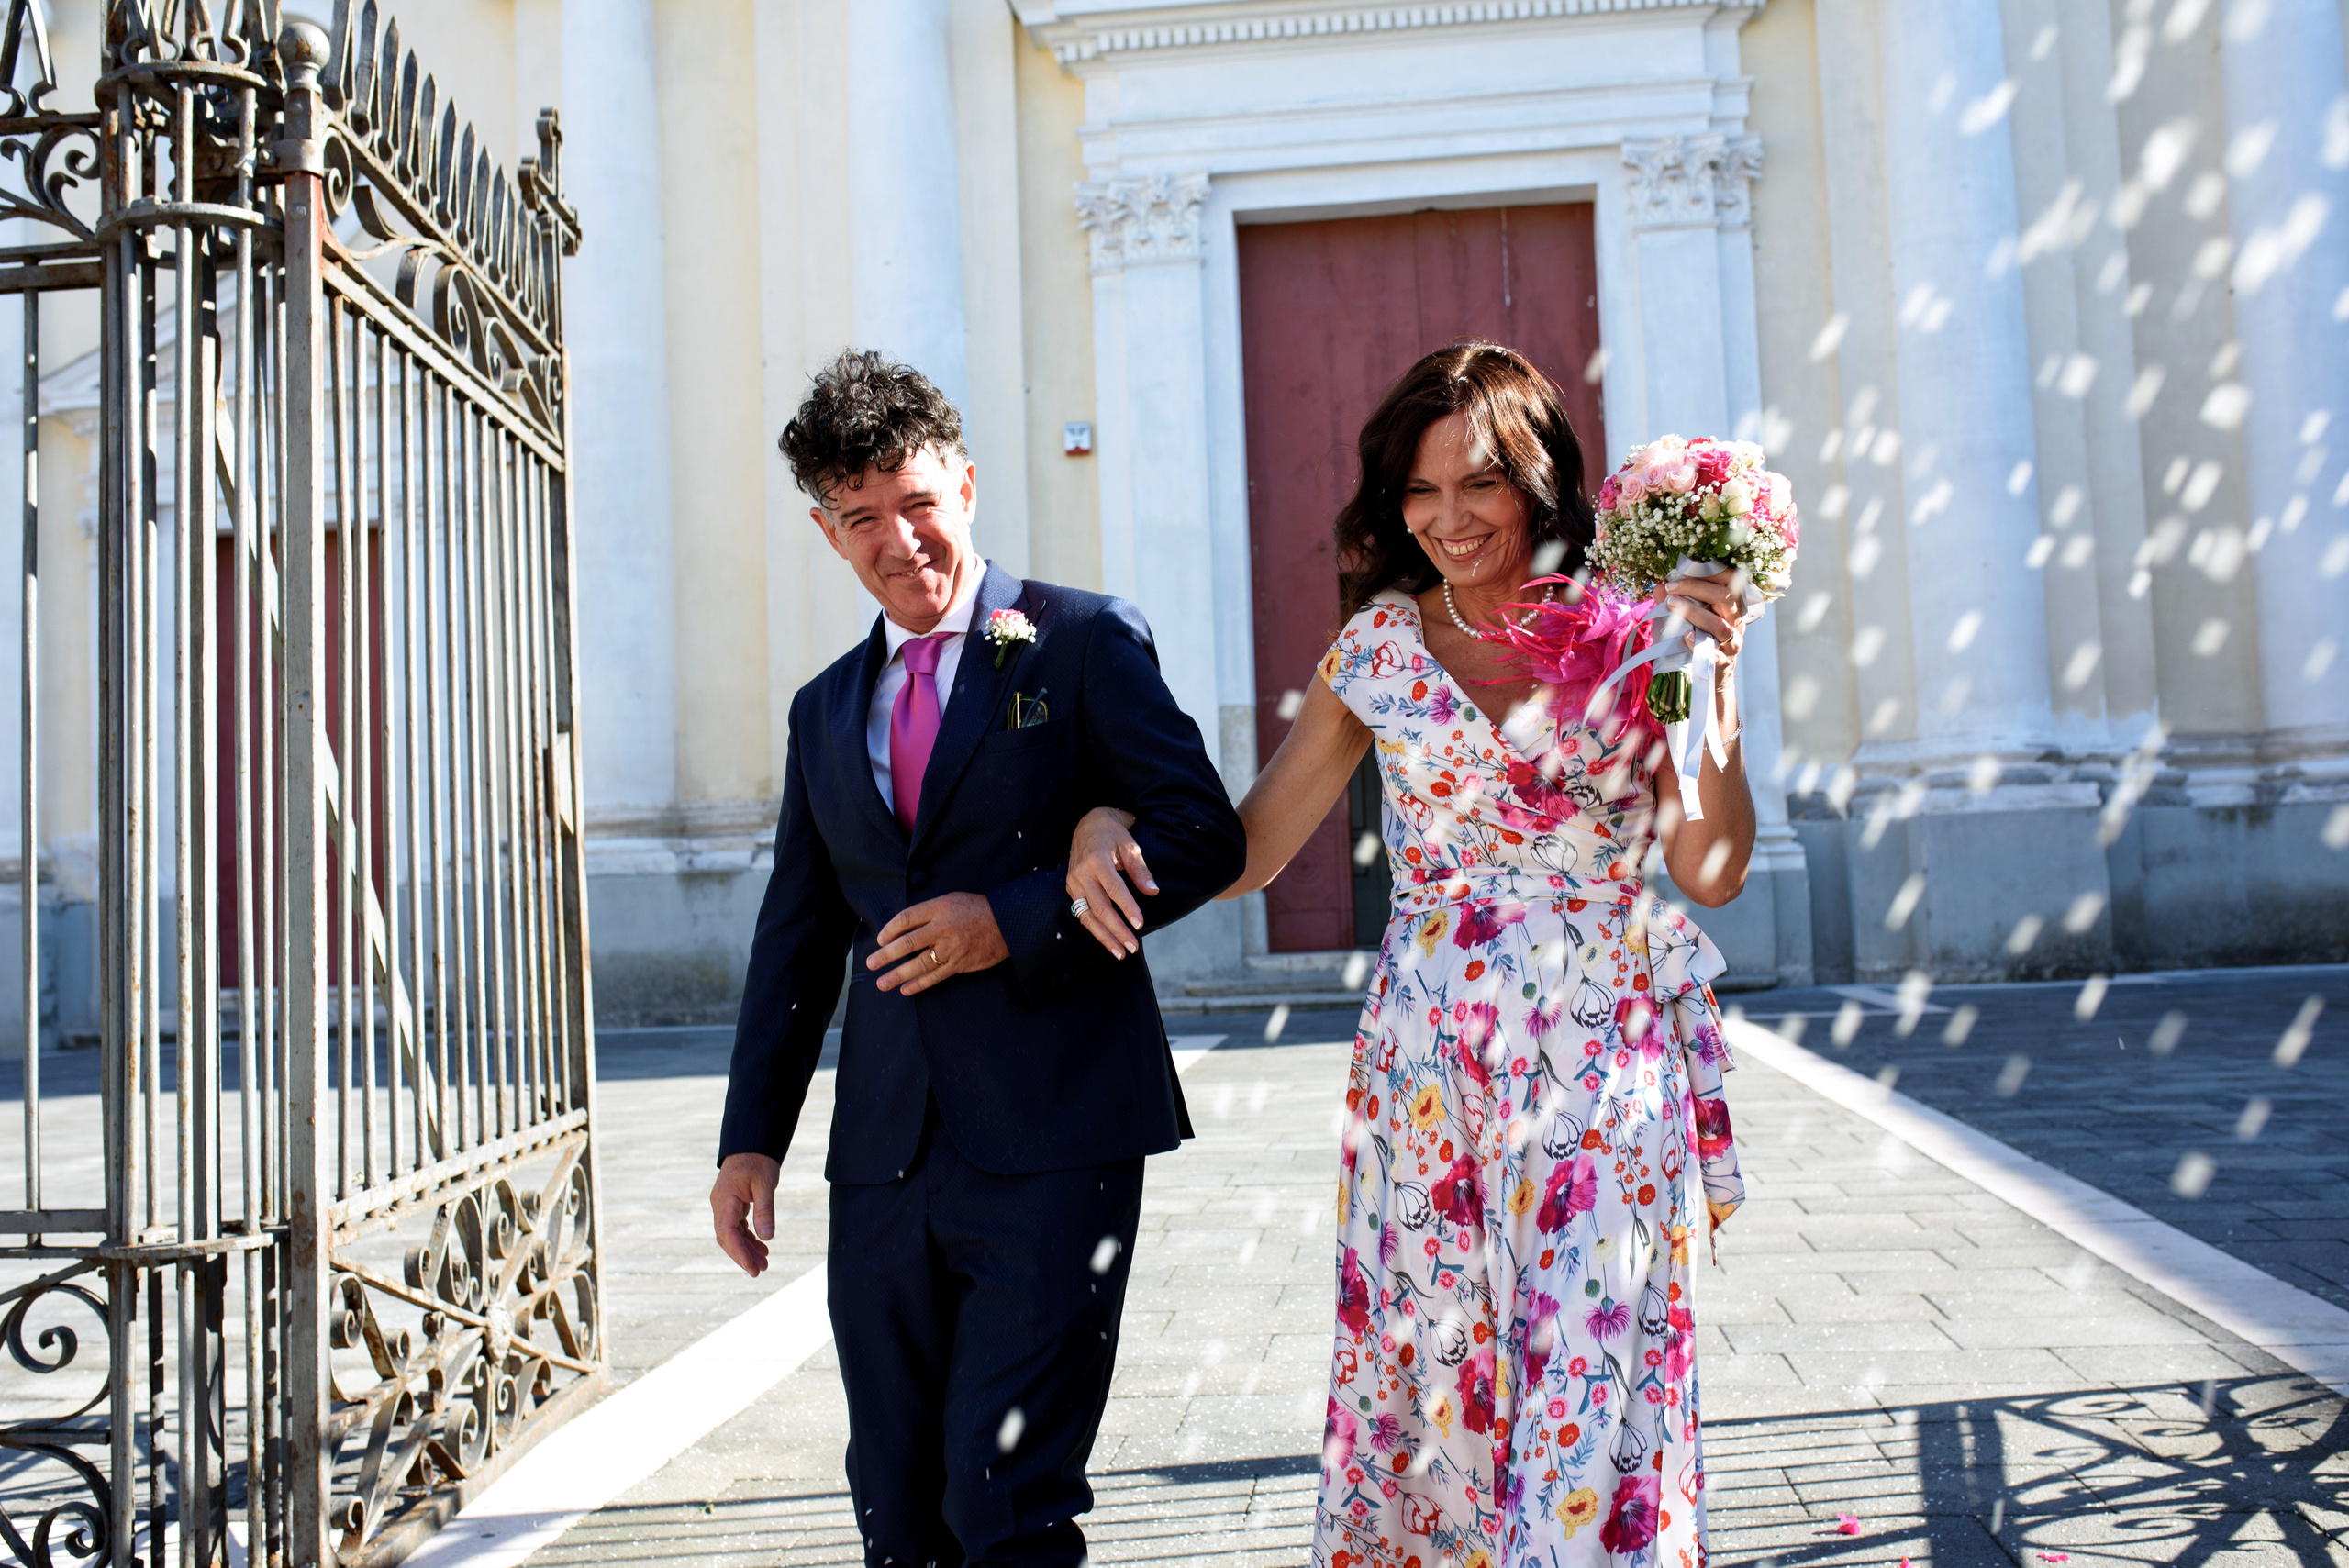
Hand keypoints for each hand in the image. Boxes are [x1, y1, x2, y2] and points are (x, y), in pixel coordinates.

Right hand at [710, 1152, 779, 1276]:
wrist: (752, 1144)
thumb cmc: (758, 1161)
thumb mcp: (765, 1184)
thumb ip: (765, 1210)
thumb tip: (767, 1237)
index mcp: (724, 1199)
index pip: (727, 1233)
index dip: (738, 1252)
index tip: (751, 1267)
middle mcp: (720, 1205)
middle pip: (727, 1237)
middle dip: (742, 1256)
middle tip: (759, 1271)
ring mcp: (725, 1205)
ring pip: (732, 1234)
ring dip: (746, 1249)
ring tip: (763, 1263)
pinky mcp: (732, 1205)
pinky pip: (737, 1227)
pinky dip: (748, 1238)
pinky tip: (761, 1247)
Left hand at [868, 891, 1009, 994]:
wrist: (1007, 923)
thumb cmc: (978, 909)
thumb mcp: (951, 899)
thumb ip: (929, 911)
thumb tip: (904, 927)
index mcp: (939, 908)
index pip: (906, 919)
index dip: (889, 930)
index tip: (880, 939)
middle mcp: (942, 928)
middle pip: (907, 943)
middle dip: (885, 955)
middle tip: (870, 963)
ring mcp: (951, 948)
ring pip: (918, 964)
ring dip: (897, 975)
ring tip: (882, 983)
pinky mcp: (959, 963)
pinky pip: (935, 976)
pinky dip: (919, 984)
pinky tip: (905, 989)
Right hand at [1067, 807, 1152, 956]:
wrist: (1088, 824)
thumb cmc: (1112, 834)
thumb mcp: (1130, 846)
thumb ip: (1140, 871)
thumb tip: (1153, 892)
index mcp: (1097, 860)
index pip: (1114, 889)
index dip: (1127, 908)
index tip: (1140, 924)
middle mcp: (1081, 873)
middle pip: (1099, 908)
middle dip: (1117, 930)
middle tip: (1132, 947)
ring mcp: (1073, 883)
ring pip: (1087, 916)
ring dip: (1104, 937)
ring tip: (1120, 953)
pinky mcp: (1071, 889)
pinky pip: (1082, 914)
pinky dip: (1095, 929)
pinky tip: (1108, 940)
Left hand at [1659, 569, 1748, 674]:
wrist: (1710, 676)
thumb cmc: (1699, 640)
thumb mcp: (1688, 618)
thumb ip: (1675, 601)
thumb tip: (1660, 587)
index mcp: (1731, 605)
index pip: (1729, 580)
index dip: (1710, 572)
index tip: (1685, 570)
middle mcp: (1735, 621)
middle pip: (1723, 597)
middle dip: (1695, 588)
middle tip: (1671, 587)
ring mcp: (1732, 642)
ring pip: (1718, 624)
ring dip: (1693, 612)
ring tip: (1671, 604)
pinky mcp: (1723, 662)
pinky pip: (1714, 652)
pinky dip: (1698, 643)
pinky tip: (1686, 636)